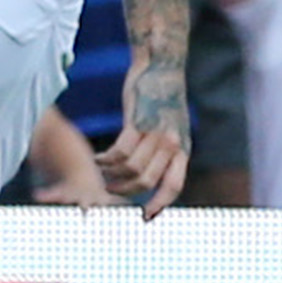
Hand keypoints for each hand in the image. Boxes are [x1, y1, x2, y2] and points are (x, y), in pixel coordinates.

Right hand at [102, 51, 192, 214]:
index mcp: (182, 148)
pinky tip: (99, 158)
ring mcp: (155, 132)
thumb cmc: (163, 98)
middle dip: (126, 191)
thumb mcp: (174, 126)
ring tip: (102, 173)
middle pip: (146, 181)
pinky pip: (119, 152)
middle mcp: (172, 143)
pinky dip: (106, 159)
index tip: (145, 216)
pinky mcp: (138, 121)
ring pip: (130, 169)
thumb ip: (167, 151)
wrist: (162, 65)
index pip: (173, 186)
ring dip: (112, 175)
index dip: (159, 204)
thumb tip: (155, 176)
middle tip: (110, 189)